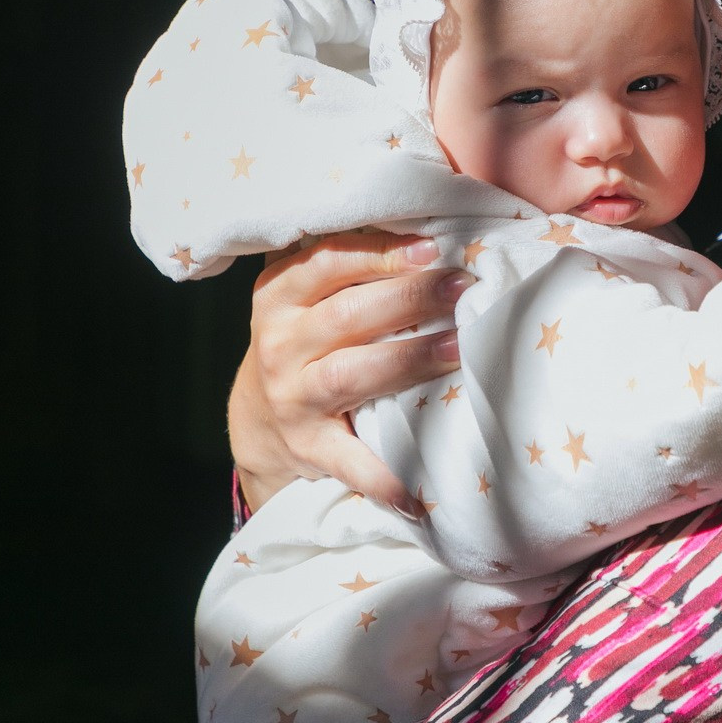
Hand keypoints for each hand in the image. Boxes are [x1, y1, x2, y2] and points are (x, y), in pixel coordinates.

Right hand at [232, 231, 471, 513]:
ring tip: (459, 348)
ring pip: (350, 374)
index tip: (434, 247)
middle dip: (408, 299)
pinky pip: (347, 461)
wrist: (259, 419)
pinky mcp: (308, 446)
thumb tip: (436, 232)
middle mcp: (280, 343)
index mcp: (280, 295)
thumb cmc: (308, 338)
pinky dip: (382, 476)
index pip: (329, 262)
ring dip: (407, 360)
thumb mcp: (309, 295)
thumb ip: (353, 265)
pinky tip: (419, 490)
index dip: (382, 254)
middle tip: (462, 289)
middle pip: (346, 315)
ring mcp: (292, 397)